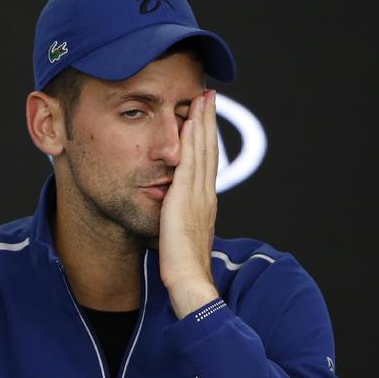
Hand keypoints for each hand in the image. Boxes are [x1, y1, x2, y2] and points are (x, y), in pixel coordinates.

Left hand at [158, 89, 220, 318]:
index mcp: (205, 204)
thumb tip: (169, 218)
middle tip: (209, 94)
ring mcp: (198, 195)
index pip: (207, 163)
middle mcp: (206, 195)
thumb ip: (178, 223)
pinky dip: (192, 140)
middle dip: (208, 121)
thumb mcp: (181, 238)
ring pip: (202, 150)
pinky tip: (188, 121)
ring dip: (202, 121)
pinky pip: (190, 161)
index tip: (204, 116)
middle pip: (209, 149)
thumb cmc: (183, 269)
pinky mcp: (186, 198)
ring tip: (202, 97)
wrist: (189, 283)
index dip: (206, 138)